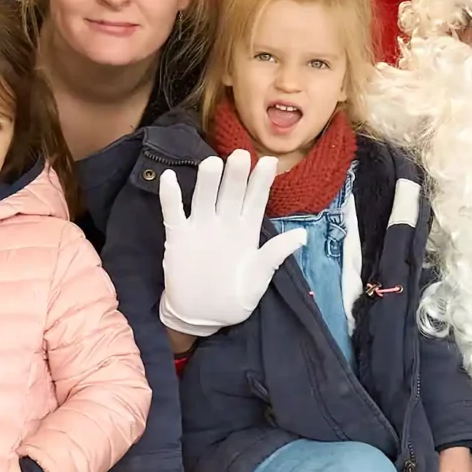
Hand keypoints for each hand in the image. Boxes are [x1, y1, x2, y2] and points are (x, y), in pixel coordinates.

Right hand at [157, 150, 308, 337]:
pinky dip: (171, 197)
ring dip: (207, 181)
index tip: (270, 161)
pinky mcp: (179, 237)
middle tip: (241, 155)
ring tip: (212, 163)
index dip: (262, 182)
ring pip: (204, 197)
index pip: (256, 201)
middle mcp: (224, 223)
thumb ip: (275, 255)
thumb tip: (303, 235)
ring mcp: (201, 227)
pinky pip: (174, 213)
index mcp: (247, 231)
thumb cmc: (234, 297)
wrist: (202, 316)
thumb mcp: (259, 278)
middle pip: (231, 193)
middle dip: (236, 175)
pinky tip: (169, 178)